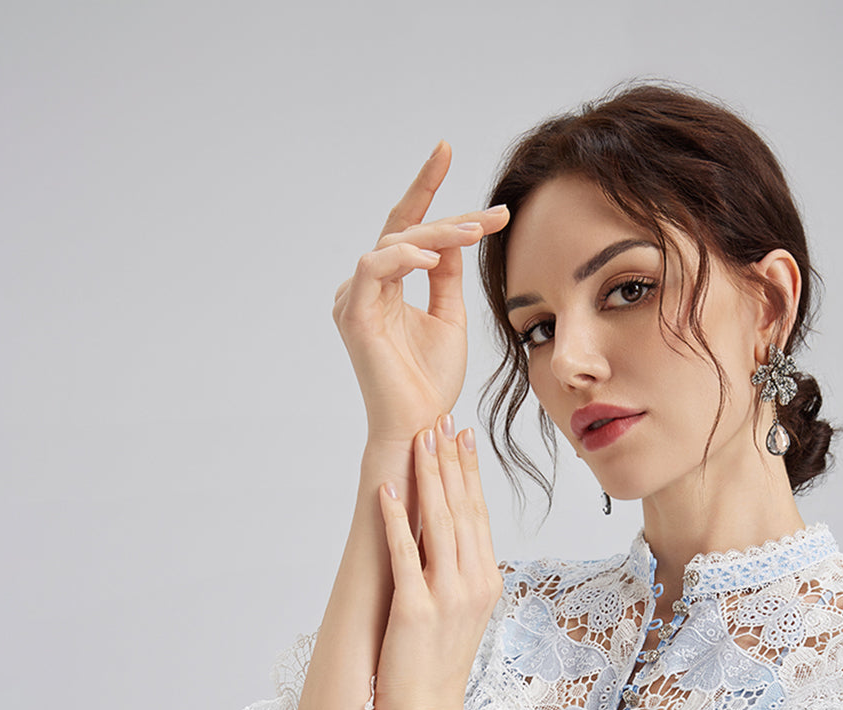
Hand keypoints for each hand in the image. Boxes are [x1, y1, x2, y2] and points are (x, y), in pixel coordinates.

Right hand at [332, 142, 508, 444]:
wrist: (419, 426)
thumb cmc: (431, 382)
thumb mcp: (449, 318)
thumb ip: (447, 277)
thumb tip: (454, 236)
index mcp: (386, 287)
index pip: (407, 228)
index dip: (427, 189)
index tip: (447, 150)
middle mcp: (365, 287)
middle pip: (403, 229)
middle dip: (445, 210)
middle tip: (490, 212)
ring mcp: (354, 298)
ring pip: (394, 242)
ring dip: (437, 234)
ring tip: (474, 233)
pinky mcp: (353, 314)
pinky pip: (374, 267)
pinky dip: (404, 256)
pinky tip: (434, 257)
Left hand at [372, 414, 502, 709]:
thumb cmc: (437, 670)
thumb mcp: (460, 616)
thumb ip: (460, 577)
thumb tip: (450, 543)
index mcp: (486, 581)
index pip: (479, 515)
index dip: (469, 473)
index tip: (462, 437)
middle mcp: (474, 583)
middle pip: (464, 510)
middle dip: (451, 461)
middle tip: (443, 419)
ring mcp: (447, 596)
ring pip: (441, 523)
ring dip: (430, 477)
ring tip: (421, 438)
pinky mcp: (416, 609)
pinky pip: (406, 554)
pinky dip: (396, 520)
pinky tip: (387, 490)